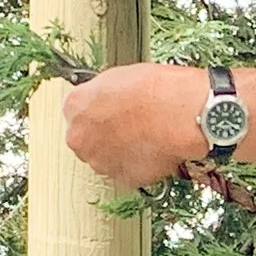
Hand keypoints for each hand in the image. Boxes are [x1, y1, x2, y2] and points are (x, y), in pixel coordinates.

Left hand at [61, 63, 204, 187]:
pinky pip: (128, 172)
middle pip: (88, 139)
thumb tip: (108, 100)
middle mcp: (80, 137)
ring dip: (121, 152)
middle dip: (106, 135)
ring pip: (107, 158)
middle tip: (130, 126)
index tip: (111, 113)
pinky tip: (154, 150)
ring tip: (145, 138)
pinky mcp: (122, 178)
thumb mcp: (119, 77)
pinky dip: (139, 165)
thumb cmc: (156, 90)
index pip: (78, 113)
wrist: (180, 114)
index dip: (98, 112)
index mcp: (75, 107)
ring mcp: (99, 161)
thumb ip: (103, 94)